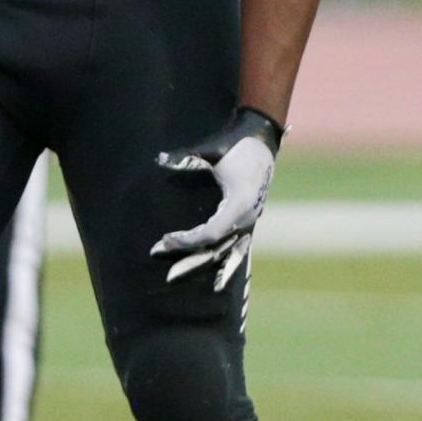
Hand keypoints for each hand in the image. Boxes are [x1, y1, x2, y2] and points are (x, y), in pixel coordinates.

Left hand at [150, 107, 283, 290]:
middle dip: (191, 261)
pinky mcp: (249, 220)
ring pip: (226, 254)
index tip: (166, 238)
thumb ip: (187, 158)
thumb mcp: (211, 150)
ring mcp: (250, 222)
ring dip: (205, 266)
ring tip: (184, 278)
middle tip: (167, 275)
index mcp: (240, 204)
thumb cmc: (235, 144)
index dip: (187, 239)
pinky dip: (226, 265)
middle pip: (217, 250)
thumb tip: (160, 159)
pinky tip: (216, 282)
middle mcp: (247, 219)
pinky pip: (238, 249)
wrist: (261, 138)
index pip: (210, 233)